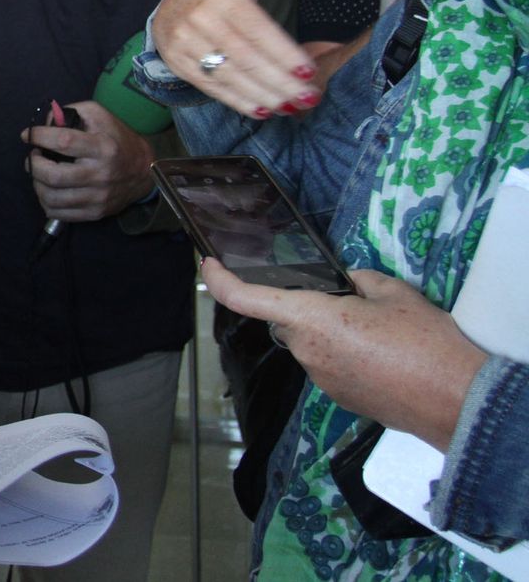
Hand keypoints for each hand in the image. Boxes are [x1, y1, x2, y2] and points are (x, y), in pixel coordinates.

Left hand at [24, 100, 153, 220]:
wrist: (143, 172)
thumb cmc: (116, 139)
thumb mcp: (99, 116)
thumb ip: (71, 112)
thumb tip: (45, 122)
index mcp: (103, 148)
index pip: (63, 142)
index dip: (39, 137)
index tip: (28, 135)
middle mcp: (100, 175)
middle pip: (53, 176)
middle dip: (33, 164)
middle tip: (33, 156)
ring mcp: (97, 198)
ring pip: (51, 198)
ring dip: (36, 184)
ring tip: (38, 173)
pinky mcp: (94, 213)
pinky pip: (59, 213)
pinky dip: (45, 201)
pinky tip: (48, 189)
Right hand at [151, 0, 318, 117]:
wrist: (167, 8)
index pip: (257, 30)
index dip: (284, 53)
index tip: (308, 72)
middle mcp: (200, 20)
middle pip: (246, 57)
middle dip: (280, 81)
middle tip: (309, 97)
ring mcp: (186, 44)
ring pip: (230, 75)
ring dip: (264, 94)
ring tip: (291, 106)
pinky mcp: (179, 64)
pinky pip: (212, 87)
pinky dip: (239, 101)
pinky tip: (263, 108)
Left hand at [201, 258, 486, 451]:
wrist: (457, 401)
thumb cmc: (425, 343)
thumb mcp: (394, 293)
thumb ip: (361, 281)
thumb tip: (349, 284)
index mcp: (311, 319)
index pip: (246, 299)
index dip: (219, 280)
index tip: (208, 264)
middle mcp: (306, 351)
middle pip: (289, 320)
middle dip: (310, 308)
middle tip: (353, 302)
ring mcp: (320, 379)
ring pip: (312, 343)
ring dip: (332, 334)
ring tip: (380, 333)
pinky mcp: (339, 398)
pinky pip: (330, 366)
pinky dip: (346, 356)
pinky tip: (383, 356)